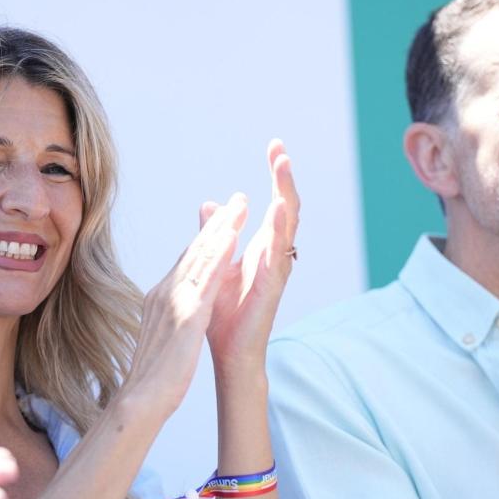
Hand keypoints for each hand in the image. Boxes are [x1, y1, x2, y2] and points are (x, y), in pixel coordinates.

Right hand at [121, 192, 247, 416]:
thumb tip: (176, 305)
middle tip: (237, 201)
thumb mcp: (162, 334)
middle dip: (217, 223)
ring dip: (222, 229)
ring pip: (201, 257)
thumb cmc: (152, 376)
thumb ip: (169, 315)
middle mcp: (165, 292)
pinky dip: (219, 256)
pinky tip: (232, 238)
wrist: (140, 399)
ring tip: (240, 207)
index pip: (186, 260)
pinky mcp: (186, 315)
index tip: (222, 219)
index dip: (205, 237)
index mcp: (160, 296)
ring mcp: (174, 301)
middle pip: (194, 250)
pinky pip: (206, 279)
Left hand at [203, 139, 298, 380]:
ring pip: (288, 224)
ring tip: (283, 165)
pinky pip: (280, 251)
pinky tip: (279, 206)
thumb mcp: (217, 263)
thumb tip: (211, 204)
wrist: (229, 353)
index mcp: (263, 246)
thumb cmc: (226, 314)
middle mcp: (275, 253)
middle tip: (279, 148)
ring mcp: (276, 268)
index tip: (274, 145)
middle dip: (284, 176)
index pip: (275, 201)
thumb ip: (216, 234)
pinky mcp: (271, 284)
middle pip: (287, 205)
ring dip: (286, 192)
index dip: (276, 174)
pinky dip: (281, 227)